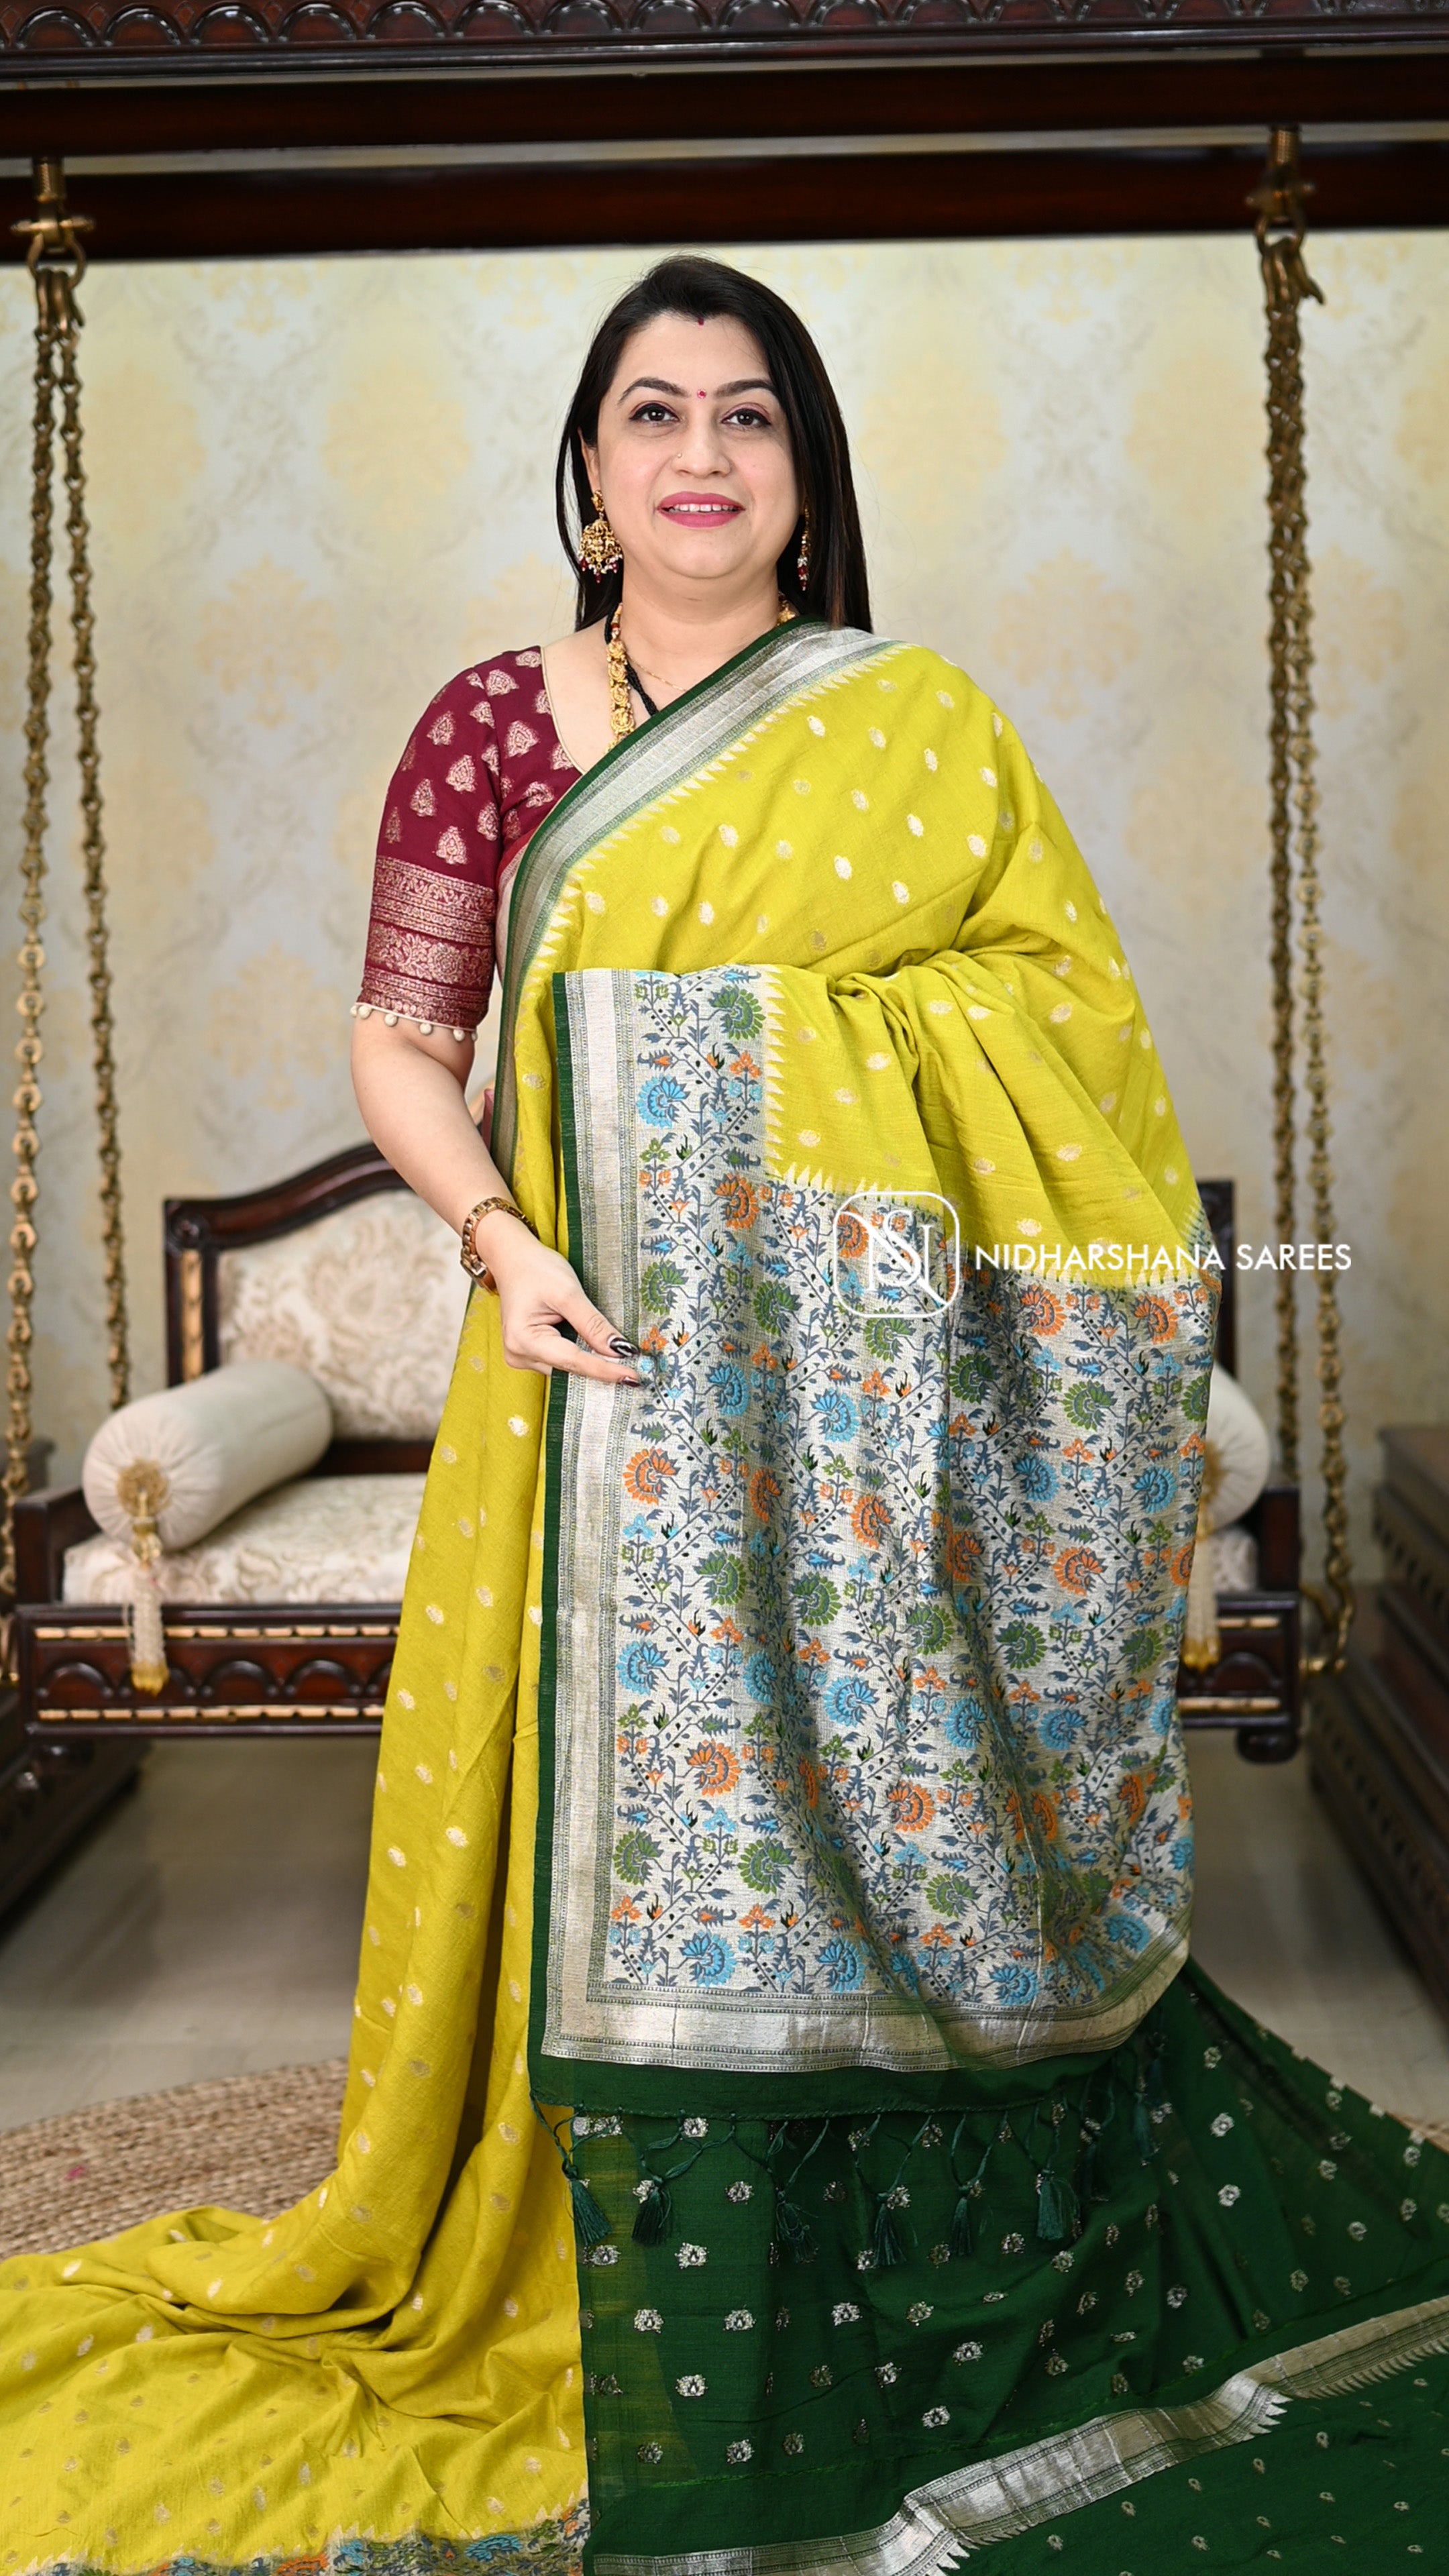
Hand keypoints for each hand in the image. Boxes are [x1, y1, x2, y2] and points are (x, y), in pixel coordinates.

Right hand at [477, 1211, 640, 1383]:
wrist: (512, 1259)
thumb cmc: (536, 1269)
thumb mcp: (568, 1293)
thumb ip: (593, 1324)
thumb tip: (620, 1351)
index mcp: (524, 1339)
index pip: (573, 1361)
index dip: (605, 1370)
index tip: (633, 1377)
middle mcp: (518, 1354)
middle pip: (569, 1369)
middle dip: (601, 1370)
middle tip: (637, 1373)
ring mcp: (521, 1356)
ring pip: (566, 1369)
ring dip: (592, 1365)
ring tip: (623, 1365)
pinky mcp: (528, 1353)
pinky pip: (560, 1362)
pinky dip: (580, 1358)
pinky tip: (600, 1356)